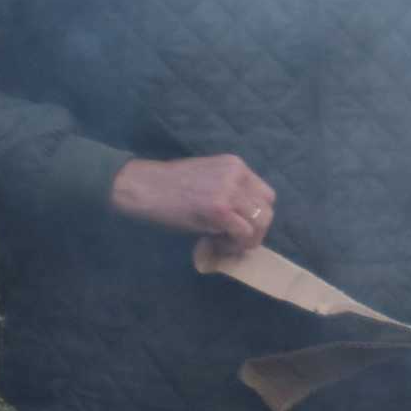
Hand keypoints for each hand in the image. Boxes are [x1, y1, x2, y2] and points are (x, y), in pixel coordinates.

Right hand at [111, 153, 275, 251]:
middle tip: (234, 240)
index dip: (256, 215)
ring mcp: (229, 190)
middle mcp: (237, 174)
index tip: (240, 227)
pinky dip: (235, 244)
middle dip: (256, 230)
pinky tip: (218, 245)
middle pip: (268, 209)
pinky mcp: (219, 208)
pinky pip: (244, 233)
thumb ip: (230, 195)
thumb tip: (246, 222)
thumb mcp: (208, 182)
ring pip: (261, 223)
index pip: (266, 195)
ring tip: (225, 244)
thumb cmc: (168, 187)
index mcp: (236, 165)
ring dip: (247, 240)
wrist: (141, 186)